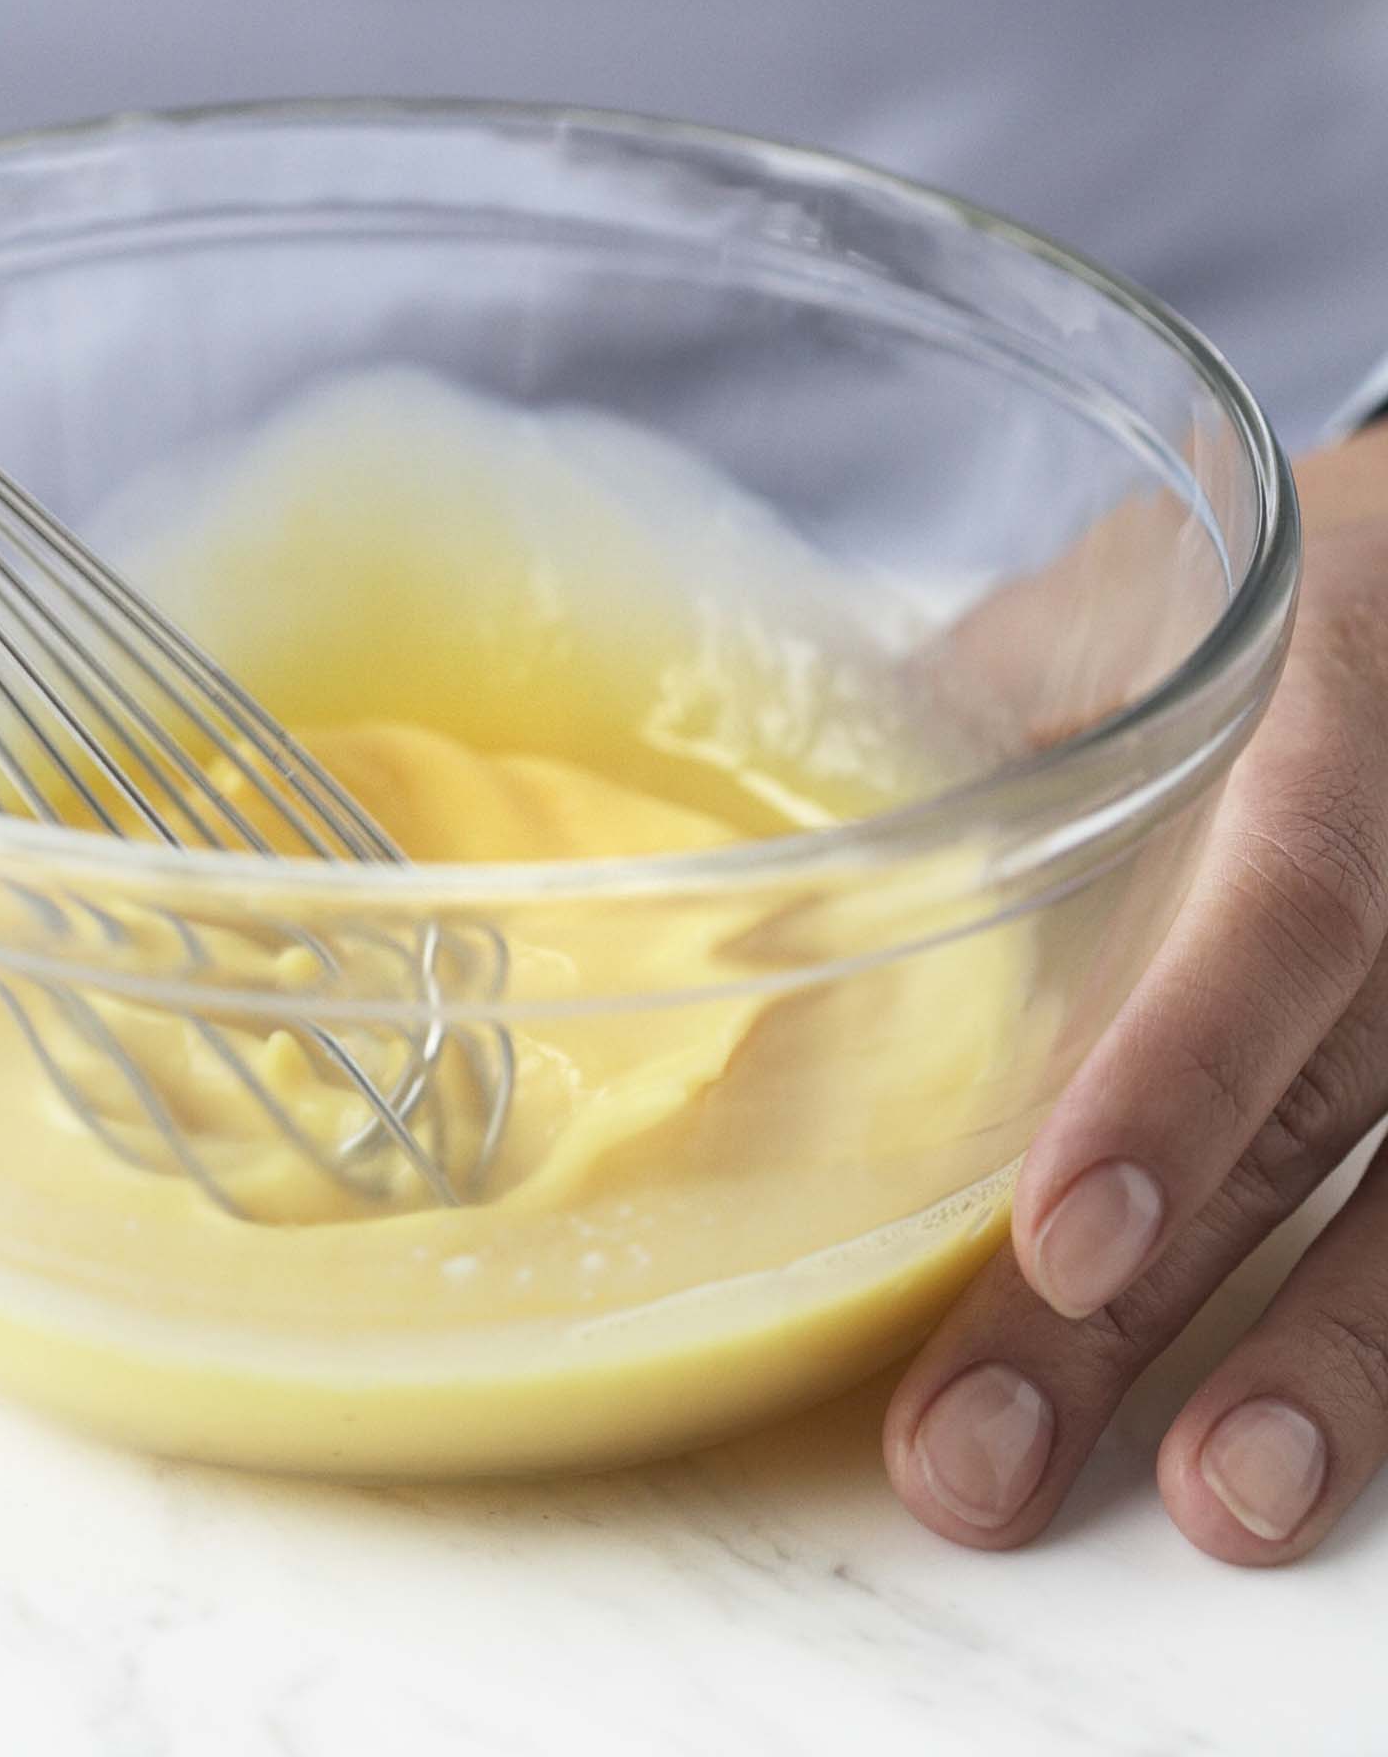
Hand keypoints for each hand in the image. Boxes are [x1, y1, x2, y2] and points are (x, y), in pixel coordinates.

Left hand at [886, 423, 1387, 1563]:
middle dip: (1155, 1307)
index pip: (1283, 920)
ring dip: (1311, 1370)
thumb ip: (990, 715)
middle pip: (1313, 1114)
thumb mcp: (1141, 608)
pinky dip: (1379, 1326)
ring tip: (1202, 1507)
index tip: (1064, 1241)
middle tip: (986, 1457)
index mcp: (1337, 732)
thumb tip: (778, 862)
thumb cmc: (1285, 599)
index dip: (1178, 1087)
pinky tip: (1295, 1439)